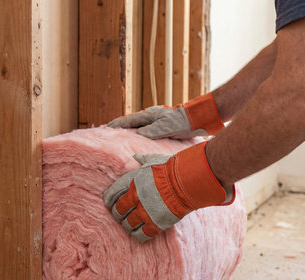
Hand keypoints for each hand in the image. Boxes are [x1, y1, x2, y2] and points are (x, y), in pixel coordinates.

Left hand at [103, 142, 233, 242]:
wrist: (187, 180)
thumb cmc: (171, 167)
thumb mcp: (153, 160)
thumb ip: (142, 160)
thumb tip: (135, 156)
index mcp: (130, 182)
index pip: (110, 195)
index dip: (110, 201)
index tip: (112, 203)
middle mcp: (134, 198)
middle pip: (118, 212)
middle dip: (119, 214)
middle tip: (123, 215)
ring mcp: (144, 212)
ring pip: (127, 225)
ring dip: (128, 225)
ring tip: (132, 224)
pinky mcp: (156, 224)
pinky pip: (140, 235)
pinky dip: (138, 235)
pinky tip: (141, 232)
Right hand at [108, 93, 223, 138]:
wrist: (198, 118)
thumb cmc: (183, 121)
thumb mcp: (166, 127)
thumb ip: (151, 130)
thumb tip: (138, 134)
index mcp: (149, 115)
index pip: (128, 120)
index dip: (117, 125)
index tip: (106, 128)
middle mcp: (151, 117)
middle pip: (131, 122)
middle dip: (120, 127)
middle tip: (108, 133)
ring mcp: (156, 121)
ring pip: (138, 126)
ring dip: (129, 131)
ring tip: (119, 137)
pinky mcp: (162, 126)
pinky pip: (146, 130)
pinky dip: (138, 134)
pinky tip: (138, 139)